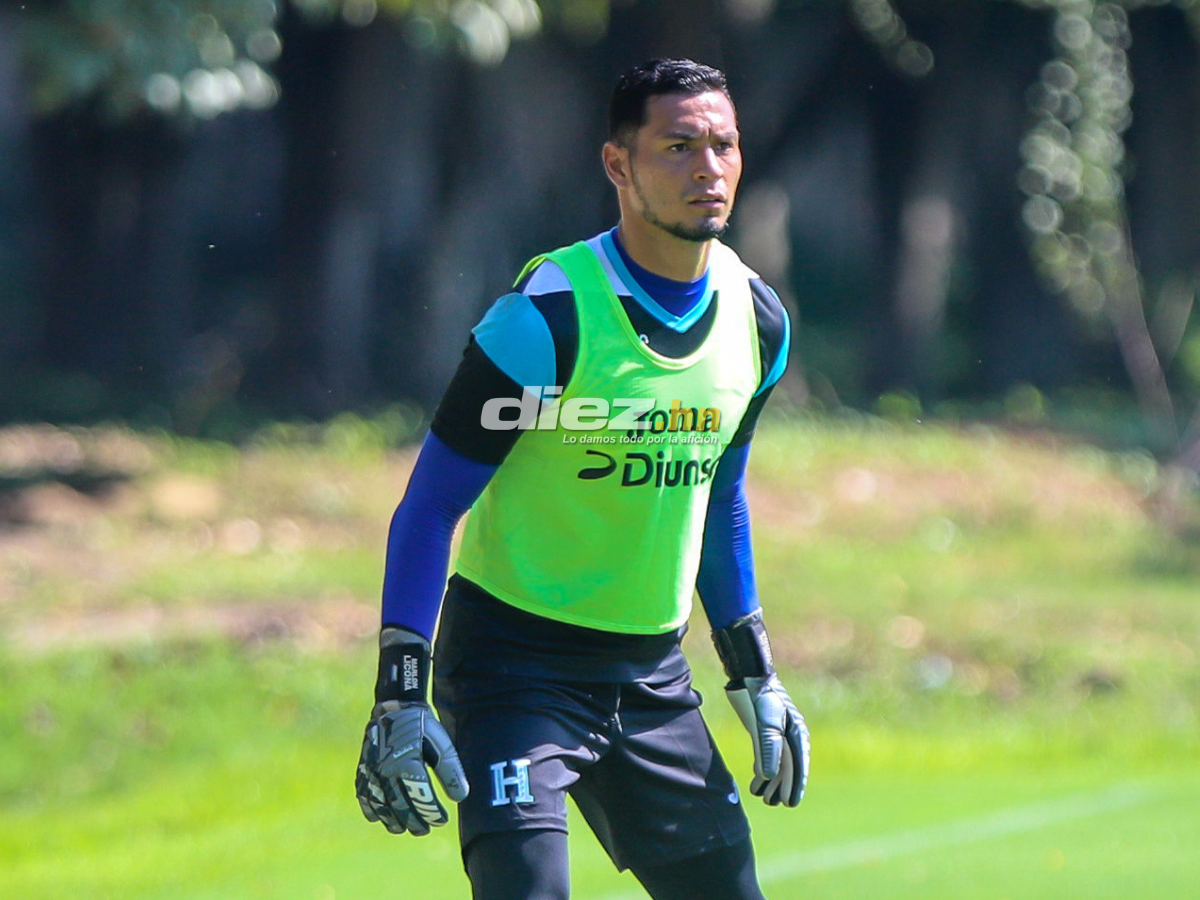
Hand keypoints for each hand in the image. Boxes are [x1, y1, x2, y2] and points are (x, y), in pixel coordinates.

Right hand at [356, 626, 468, 834]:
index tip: (441, 820)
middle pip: (401, 805)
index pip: (421, 797)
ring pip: (380, 803)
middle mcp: (388, 769)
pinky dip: (369, 807)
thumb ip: (451, 771)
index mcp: (409, 762)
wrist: (395, 705)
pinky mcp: (364, 767)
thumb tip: (461, 797)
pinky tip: (376, 817)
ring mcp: (373, 769)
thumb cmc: (422, 725)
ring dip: (391, 820)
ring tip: (402, 829)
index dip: (432, 812)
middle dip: (414, 821)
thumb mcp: (442, 744)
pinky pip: (363, 792)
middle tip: (424, 830)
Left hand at [712, 609, 808, 806]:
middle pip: (788, 768)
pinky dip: (762, 769)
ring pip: (777, 764)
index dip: (796, 785)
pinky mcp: (762, 731)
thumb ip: (769, 750)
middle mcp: (789, 736)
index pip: (799, 765)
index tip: (791, 803)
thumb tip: (770, 776)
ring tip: (763, 797)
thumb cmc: (762, 697)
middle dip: (782, 787)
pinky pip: (766, 755)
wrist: (749, 676)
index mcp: (797, 734)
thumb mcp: (766, 724)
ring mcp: (776, 734)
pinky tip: (757, 782)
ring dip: (771, 781)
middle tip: (773, 804)